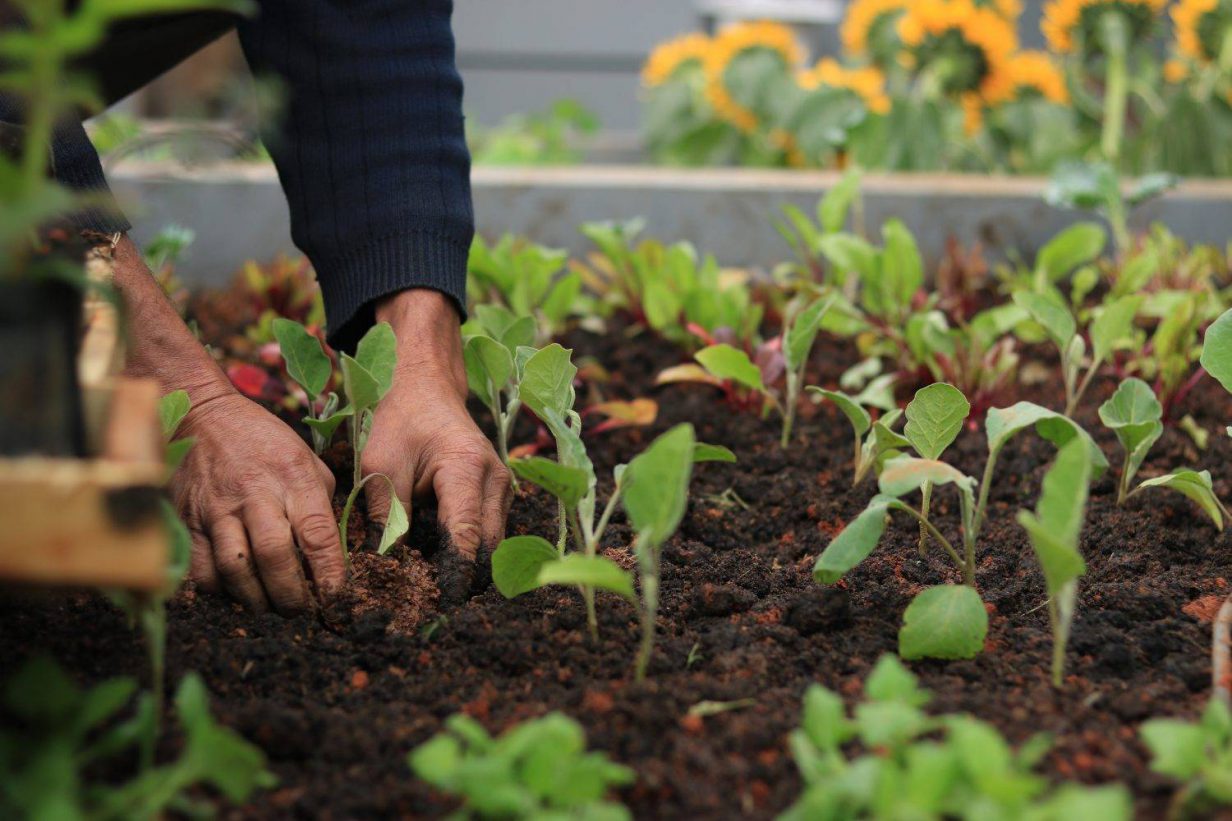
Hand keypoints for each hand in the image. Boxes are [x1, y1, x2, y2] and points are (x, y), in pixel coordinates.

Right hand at [109, 234, 343, 612]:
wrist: (204, 416)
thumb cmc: (265, 442)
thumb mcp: (306, 459)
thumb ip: (321, 501)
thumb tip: (336, 548)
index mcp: (294, 478)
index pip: (318, 535)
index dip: (329, 573)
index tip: (336, 597)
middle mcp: (256, 495)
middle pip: (275, 558)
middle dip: (291, 595)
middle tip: (301, 611)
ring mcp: (218, 509)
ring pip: (236, 569)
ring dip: (256, 599)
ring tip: (269, 607)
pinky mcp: (188, 519)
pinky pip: (201, 568)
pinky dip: (219, 590)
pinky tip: (233, 594)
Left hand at [362, 290, 511, 604]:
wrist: (426, 387)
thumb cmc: (400, 421)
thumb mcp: (379, 466)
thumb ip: (388, 517)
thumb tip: (389, 569)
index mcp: (468, 469)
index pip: (467, 537)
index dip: (454, 576)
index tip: (438, 607)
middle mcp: (497, 480)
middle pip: (487, 548)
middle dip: (462, 580)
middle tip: (430, 608)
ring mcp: (503, 488)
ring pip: (492, 545)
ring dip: (467, 569)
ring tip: (433, 593)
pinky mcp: (499, 495)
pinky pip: (488, 533)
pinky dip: (469, 553)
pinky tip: (442, 567)